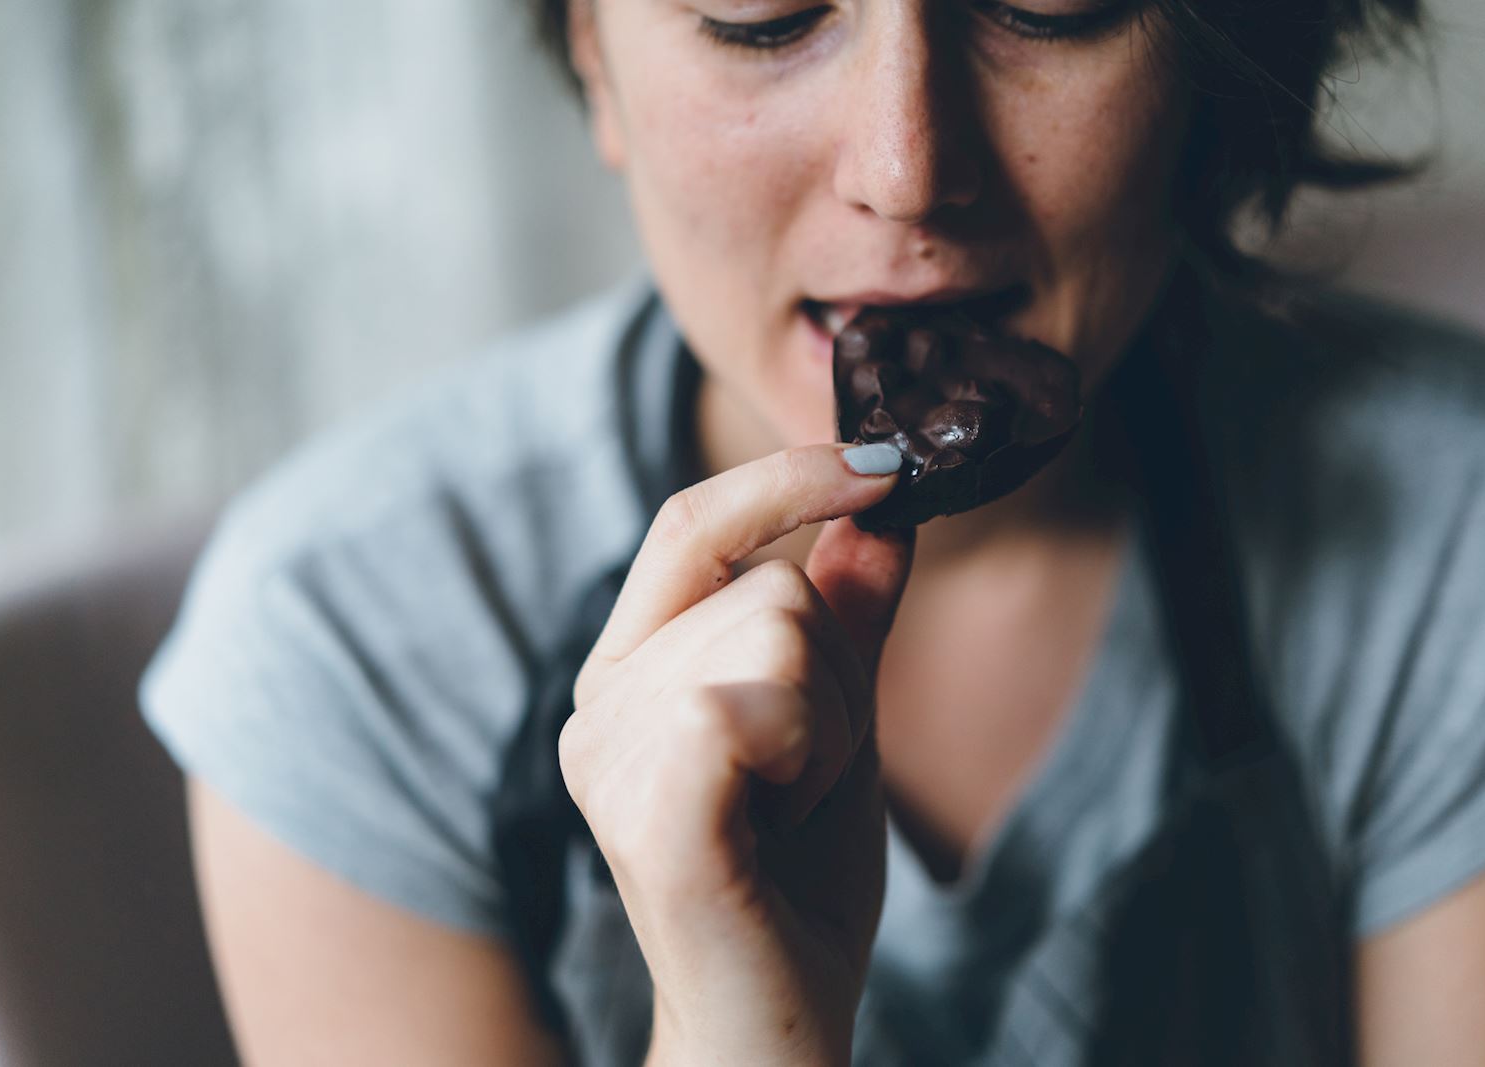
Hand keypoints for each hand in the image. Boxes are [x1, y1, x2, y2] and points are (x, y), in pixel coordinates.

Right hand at [559, 443, 913, 1066]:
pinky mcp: (647, 810)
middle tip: (808, 777)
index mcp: (629, 671)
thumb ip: (849, 617)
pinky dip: (808, 755)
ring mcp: (610, 756)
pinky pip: (757, 699)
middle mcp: (598, 703)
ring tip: (789, 809)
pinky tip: (777, 824)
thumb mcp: (839, 722)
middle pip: (769, 581)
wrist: (777, 1023)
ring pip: (778, 629)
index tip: (885, 463)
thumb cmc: (798, 883)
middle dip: (837, 674)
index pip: (692, 524)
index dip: (786, 477)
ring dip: (830, 724)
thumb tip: (881, 505)